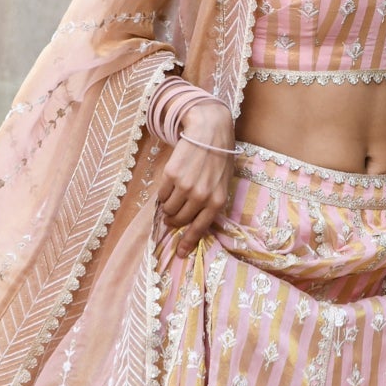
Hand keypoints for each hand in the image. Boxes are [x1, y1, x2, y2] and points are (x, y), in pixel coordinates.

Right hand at [157, 102, 234, 254]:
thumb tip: (194, 222)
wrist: (210, 131)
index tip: (180, 254)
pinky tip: (170, 185)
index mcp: (217, 201)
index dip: (187, 243)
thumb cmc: (219, 158)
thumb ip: (211, 203)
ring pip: (168, 209)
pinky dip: (163, 194)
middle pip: (180, 220)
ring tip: (173, 197)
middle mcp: (201, 197)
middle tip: (172, 216)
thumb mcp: (223, 183)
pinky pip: (162, 194)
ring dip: (168, 207)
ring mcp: (185, 186)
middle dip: (174, 221)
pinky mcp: (171, 175)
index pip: (199, 228)